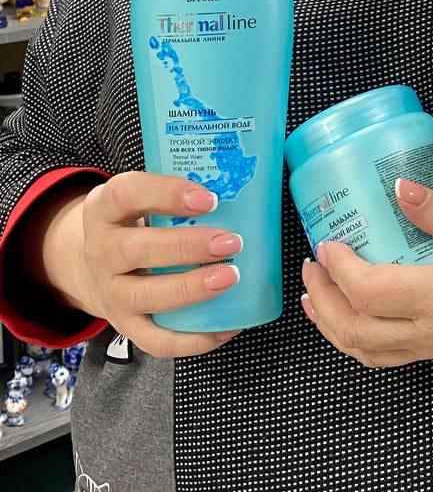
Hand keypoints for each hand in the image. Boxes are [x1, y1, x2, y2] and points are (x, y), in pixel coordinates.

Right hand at [41, 172, 243, 358]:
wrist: (92, 266)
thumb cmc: (135, 223)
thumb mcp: (141, 198)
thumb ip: (177, 195)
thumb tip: (241, 190)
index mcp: (104, 209)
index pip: (127, 193)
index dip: (167, 194)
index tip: (209, 199)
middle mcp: (101, 251)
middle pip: (135, 250)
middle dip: (187, 246)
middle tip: (230, 242)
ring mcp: (110, 293)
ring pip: (145, 296)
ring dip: (191, 289)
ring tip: (231, 277)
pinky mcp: (125, 326)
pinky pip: (155, 340)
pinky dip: (192, 339)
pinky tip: (225, 326)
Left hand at [301, 180, 432, 378]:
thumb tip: (400, 187)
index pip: (369, 292)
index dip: (338, 269)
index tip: (326, 240)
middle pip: (356, 330)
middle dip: (323, 299)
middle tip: (312, 264)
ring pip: (369, 352)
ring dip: (334, 325)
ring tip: (318, 294)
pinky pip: (392, 356)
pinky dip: (362, 340)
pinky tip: (362, 317)